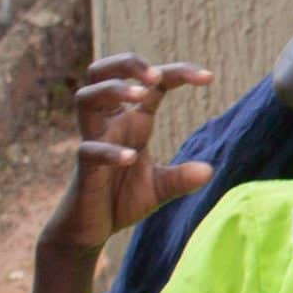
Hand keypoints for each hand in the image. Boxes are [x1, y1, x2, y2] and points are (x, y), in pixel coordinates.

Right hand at [45, 56, 213, 251]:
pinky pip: (89, 150)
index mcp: (132, 121)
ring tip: (142, 94)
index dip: (177, 73)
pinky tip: (131, 157)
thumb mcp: (161, 187)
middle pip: (101, 73)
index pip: (151, 84)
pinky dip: (109, 151)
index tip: (209, 76)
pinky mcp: (83, 167)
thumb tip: (208, 170)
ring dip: (112, 90)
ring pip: (86, 98)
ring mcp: (94, 142)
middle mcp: (110, 124)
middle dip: (126, 64)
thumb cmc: (122, 200)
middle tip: (155, 74)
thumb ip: (182, 178)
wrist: (91, 229)